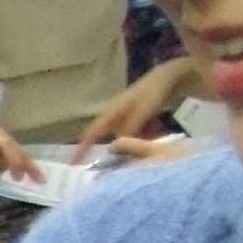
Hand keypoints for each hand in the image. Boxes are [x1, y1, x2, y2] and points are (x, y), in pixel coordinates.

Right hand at [74, 56, 208, 161]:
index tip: (73, 164)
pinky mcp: (137, 119)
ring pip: (130, 137)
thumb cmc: (152, 92)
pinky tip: (158, 125)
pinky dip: (147, 133)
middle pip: (116, 139)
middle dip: (129, 145)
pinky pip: (138, 133)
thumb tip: (117, 146)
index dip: (82, 148)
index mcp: (111, 112)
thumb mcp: (142, 112)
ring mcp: (126, 118)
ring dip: (142, 138)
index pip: (92, 133)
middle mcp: (115, 116)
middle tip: (144, 142)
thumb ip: (130, 129)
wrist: (169, 78)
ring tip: (157, 128)